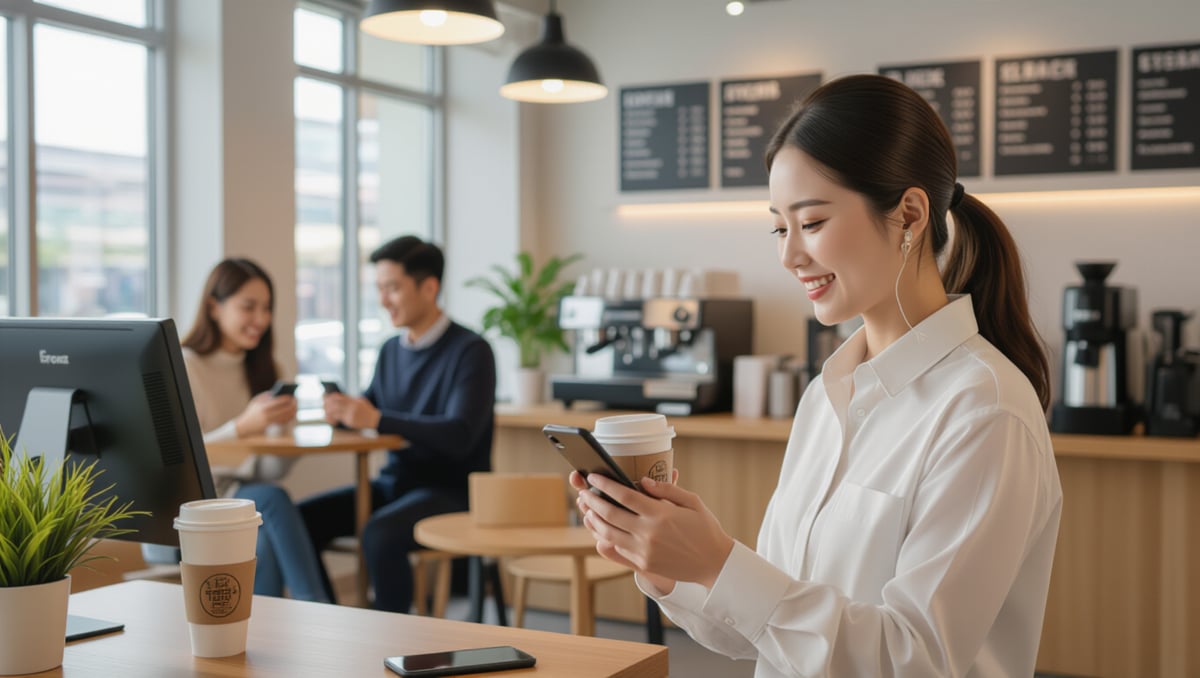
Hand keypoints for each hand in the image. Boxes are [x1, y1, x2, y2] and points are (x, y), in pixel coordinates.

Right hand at [235, 392, 295, 436]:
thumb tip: (277, 392)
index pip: (279, 401)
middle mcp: (267, 414)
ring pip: (285, 416)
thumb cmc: (250, 412)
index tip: (292, 395)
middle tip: (296, 401)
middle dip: (292, 404)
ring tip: (295, 407)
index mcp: (264, 406)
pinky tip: (291, 414)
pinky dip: (288, 418)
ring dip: (292, 411)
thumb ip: (266, 396)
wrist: (243, 426)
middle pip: (284, 409)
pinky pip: (282, 422)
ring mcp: (269, 421)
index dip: (287, 398)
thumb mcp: (255, 401)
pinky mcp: (271, 426)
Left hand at [323, 393, 381, 429]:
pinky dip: (332, 418)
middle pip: (335, 404)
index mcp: (354, 401)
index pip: (338, 397)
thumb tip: (339, 397)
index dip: (331, 396)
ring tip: (325, 410)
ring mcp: (350, 415)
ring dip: (328, 411)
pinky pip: (338, 419)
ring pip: (335, 412)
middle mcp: (351, 407)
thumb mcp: (360, 401)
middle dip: (327, 403)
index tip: (327, 396)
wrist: (374, 420)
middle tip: (323, 403)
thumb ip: (350, 399)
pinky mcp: (350, 421)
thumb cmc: (366, 410)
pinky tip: (330, 417)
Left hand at [572, 470, 732, 589]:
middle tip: (584, 491)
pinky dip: (604, 538)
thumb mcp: (692, 502)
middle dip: (593, 500)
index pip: (624, 496)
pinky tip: (600, 529)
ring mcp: (644, 551)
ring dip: (594, 520)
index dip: (605, 485)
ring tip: (587, 509)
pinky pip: (617, 550)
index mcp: (661, 514)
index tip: (594, 477)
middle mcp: (649, 533)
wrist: (714, 563)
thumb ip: (667, 489)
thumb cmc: (705, 529)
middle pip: (610, 513)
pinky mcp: (643, 564)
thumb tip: (641, 480)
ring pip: (608, 533)